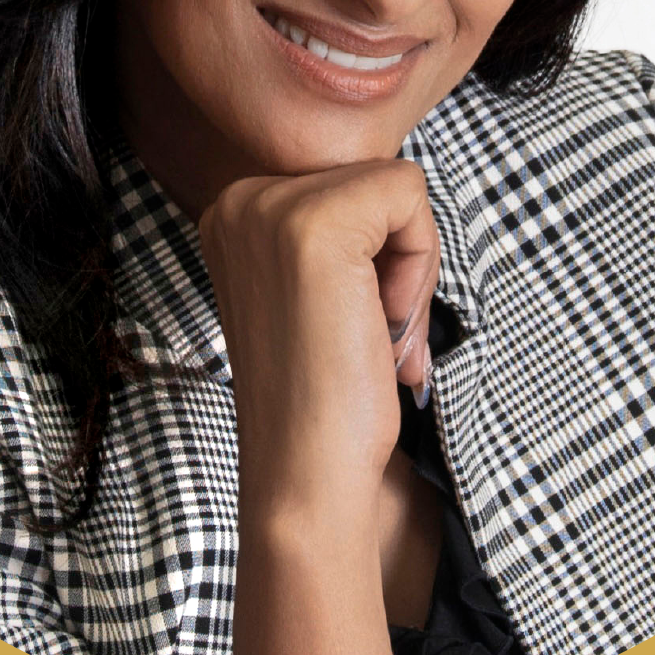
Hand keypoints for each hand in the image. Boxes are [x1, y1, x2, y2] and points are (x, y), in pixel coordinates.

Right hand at [199, 158, 438, 654]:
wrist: (307, 476)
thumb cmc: (325, 396)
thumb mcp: (318, 286)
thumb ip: (340, 232)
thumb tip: (399, 189)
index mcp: (236, 212)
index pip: (351, 183)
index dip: (377, 255)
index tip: (355, 323)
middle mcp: (240, 199)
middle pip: (375, 178)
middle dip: (398, 259)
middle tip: (372, 334)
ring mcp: (269, 208)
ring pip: (398, 186)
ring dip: (411, 269)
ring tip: (376, 336)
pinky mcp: (313, 226)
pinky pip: (411, 195)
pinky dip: (419, 266)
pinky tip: (383, 326)